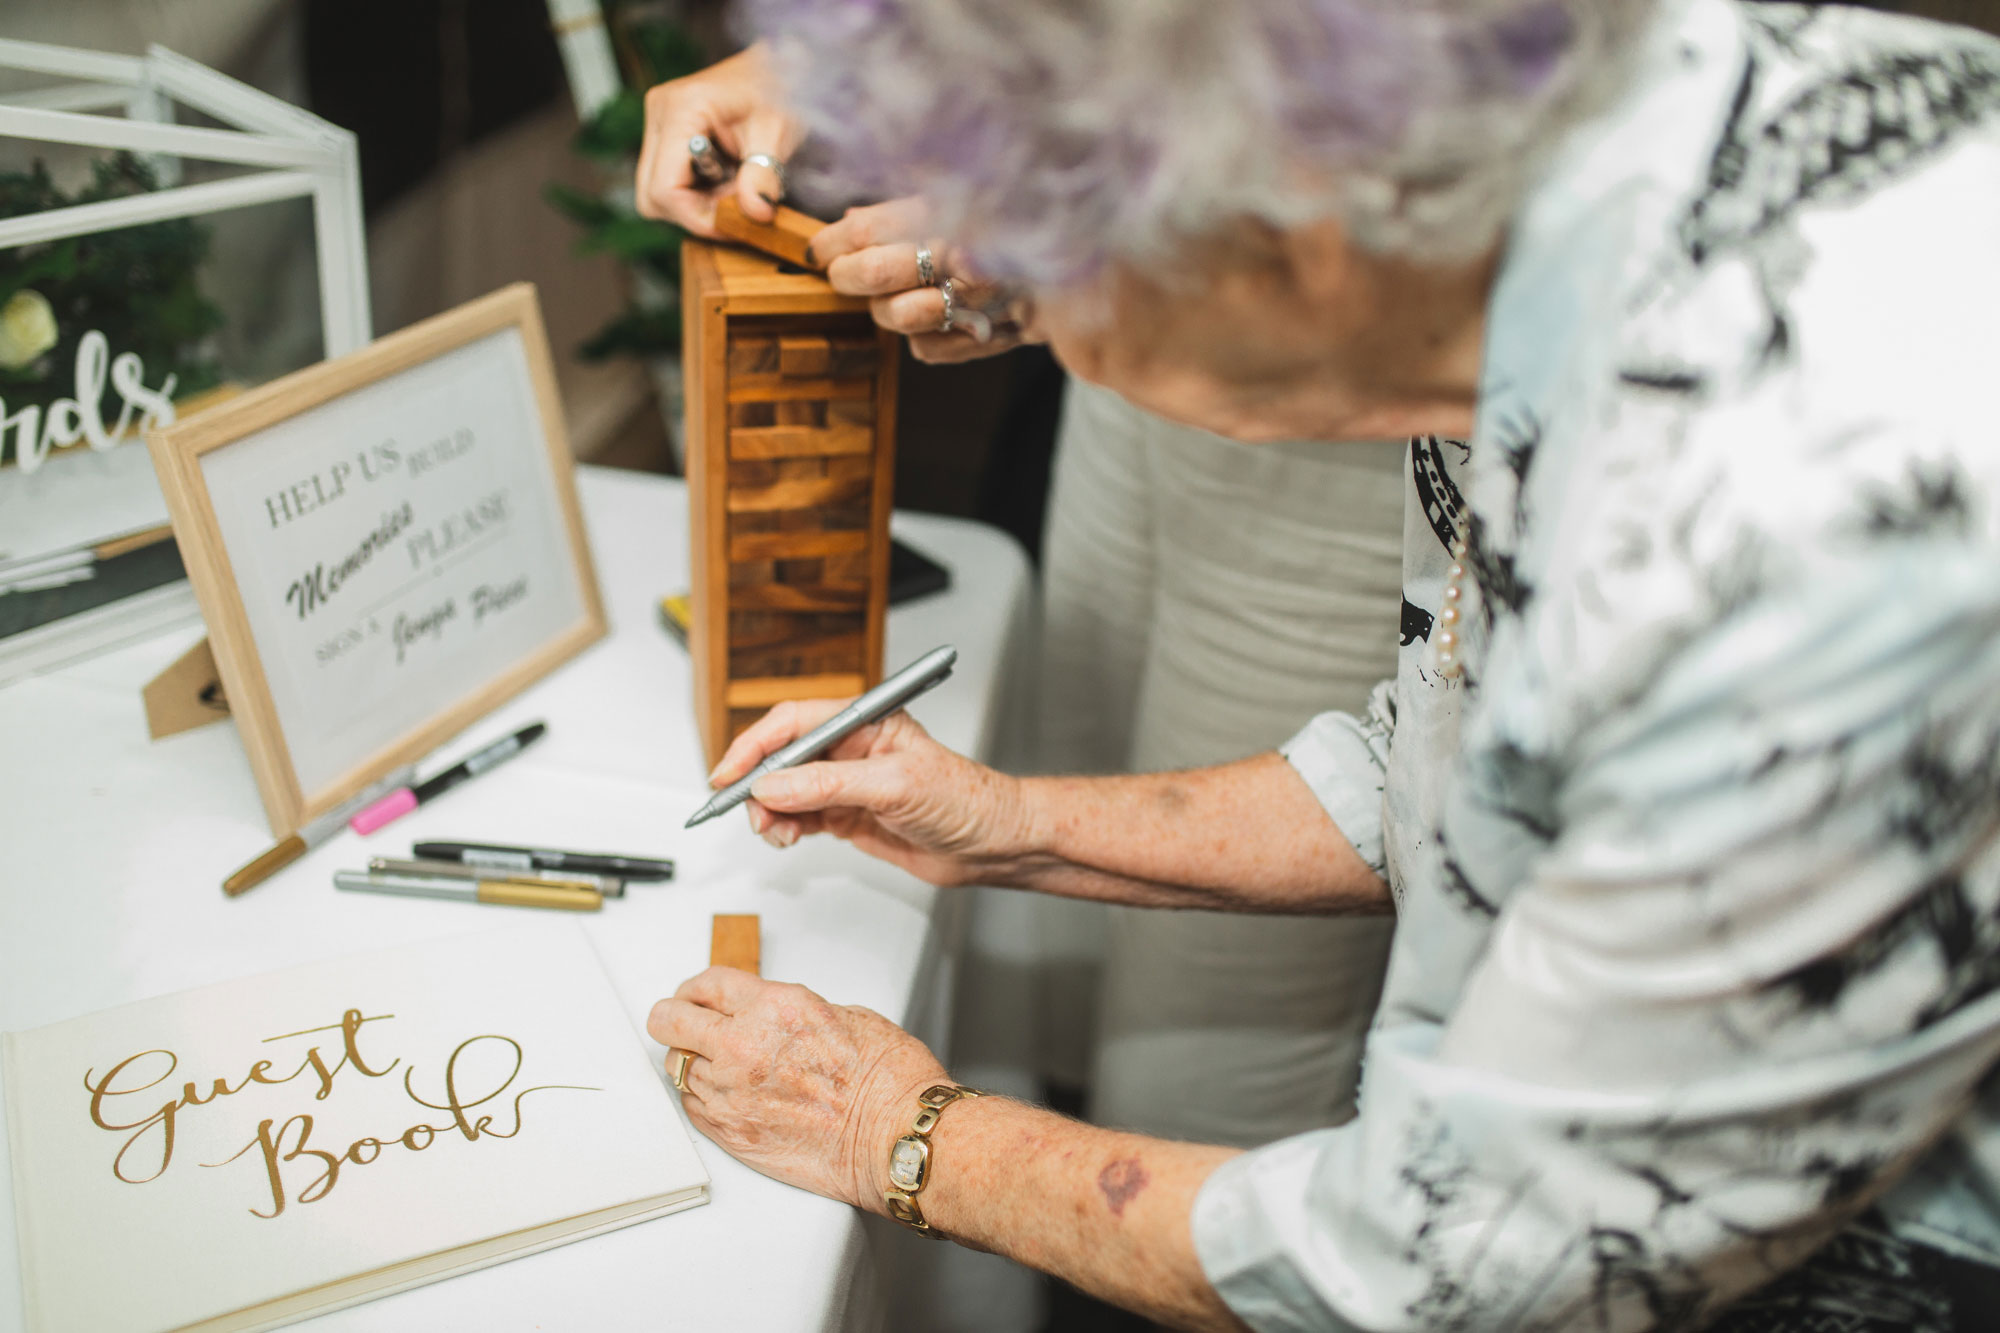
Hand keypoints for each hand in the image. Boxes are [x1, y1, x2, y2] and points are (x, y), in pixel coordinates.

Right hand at [635, 44, 802, 235]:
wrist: (778, 65)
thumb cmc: (780, 91)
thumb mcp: (779, 132)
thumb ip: (763, 174)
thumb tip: (755, 214)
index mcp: (680, 109)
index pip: (665, 189)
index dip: (697, 218)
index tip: (736, 224)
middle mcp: (658, 114)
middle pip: (651, 197)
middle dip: (694, 212)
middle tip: (737, 204)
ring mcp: (657, 122)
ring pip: (655, 194)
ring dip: (696, 203)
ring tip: (735, 186)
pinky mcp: (664, 133)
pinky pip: (666, 180)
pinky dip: (695, 192)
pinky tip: (726, 177)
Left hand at [647, 967, 947, 1211]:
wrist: (896, 1137)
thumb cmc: (888, 1081)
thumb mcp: (845, 1015)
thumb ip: (794, 1012)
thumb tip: (773, 1018)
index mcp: (774, 1007)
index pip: (706, 985)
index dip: (695, 989)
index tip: (693, 995)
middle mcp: (743, 1046)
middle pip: (670, 1022)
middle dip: (673, 1019)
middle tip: (680, 1023)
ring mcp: (732, 1093)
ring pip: (678, 1067)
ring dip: (692, 1062)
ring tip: (717, 1066)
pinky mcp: (732, 1134)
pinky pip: (692, 1106)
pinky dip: (701, 1097)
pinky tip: (726, 1095)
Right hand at [712, 697, 1038, 886]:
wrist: (993, 844)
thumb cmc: (966, 800)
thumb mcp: (895, 786)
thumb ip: (829, 786)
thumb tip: (773, 786)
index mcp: (865, 722)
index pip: (795, 723)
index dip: (755, 745)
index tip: (729, 773)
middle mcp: (851, 749)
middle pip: (782, 758)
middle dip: (758, 786)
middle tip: (750, 814)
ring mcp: (847, 784)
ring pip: (786, 792)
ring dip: (770, 812)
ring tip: (777, 833)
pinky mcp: (848, 815)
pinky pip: (799, 817)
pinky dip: (784, 828)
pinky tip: (788, 837)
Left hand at [811, 201, 1038, 363]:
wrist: (1093, 283)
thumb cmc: (1024, 233)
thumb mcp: (973, 203)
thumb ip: (916, 209)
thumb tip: (852, 222)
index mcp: (954, 208)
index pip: (870, 227)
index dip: (834, 241)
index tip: (819, 249)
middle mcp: (963, 253)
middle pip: (873, 269)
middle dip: (848, 275)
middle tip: (843, 275)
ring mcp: (976, 301)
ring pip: (896, 315)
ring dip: (887, 311)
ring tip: (895, 300)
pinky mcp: (987, 338)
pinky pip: (926, 350)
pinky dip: (926, 340)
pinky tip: (943, 322)